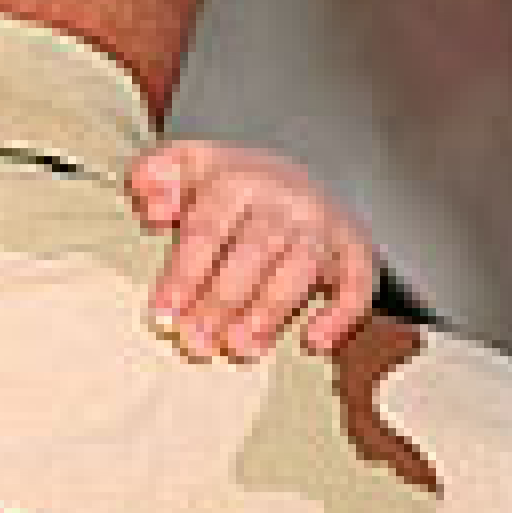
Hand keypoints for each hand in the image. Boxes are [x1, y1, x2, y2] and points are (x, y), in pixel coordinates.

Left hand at [129, 140, 376, 362]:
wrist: (296, 169)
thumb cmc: (225, 182)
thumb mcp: (184, 164)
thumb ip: (154, 174)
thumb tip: (153, 208)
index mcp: (238, 180)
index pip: (207, 229)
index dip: (183, 274)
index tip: (162, 314)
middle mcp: (286, 200)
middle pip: (253, 253)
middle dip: (222, 301)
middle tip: (195, 341)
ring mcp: (324, 224)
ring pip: (300, 270)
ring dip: (269, 312)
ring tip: (238, 348)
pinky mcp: (355, 248)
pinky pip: (359, 282)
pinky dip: (343, 313)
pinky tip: (314, 342)